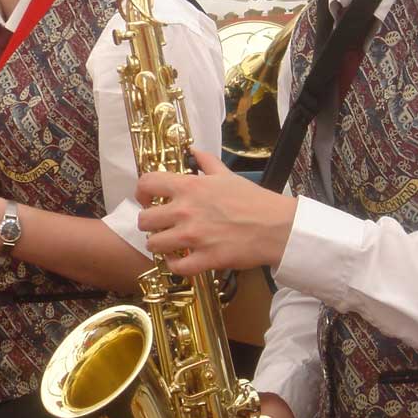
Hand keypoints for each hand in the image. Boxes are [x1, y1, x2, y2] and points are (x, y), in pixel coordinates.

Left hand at [137, 150, 296, 275]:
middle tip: (159, 225)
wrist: (275, 226)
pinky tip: (180, 260)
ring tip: (169, 243)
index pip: (147, 183)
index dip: (141, 191)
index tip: (147, 198)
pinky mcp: (204, 259)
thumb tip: (193, 151)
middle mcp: (185, 211)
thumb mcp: (226, 174)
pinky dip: (175, 265)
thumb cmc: (253, 199)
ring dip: (159, 244)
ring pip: (154, 244)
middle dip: (149, 223)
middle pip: (144, 219)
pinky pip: (176, 267)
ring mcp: (193, 237)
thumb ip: (205, 162)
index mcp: (188, 187)